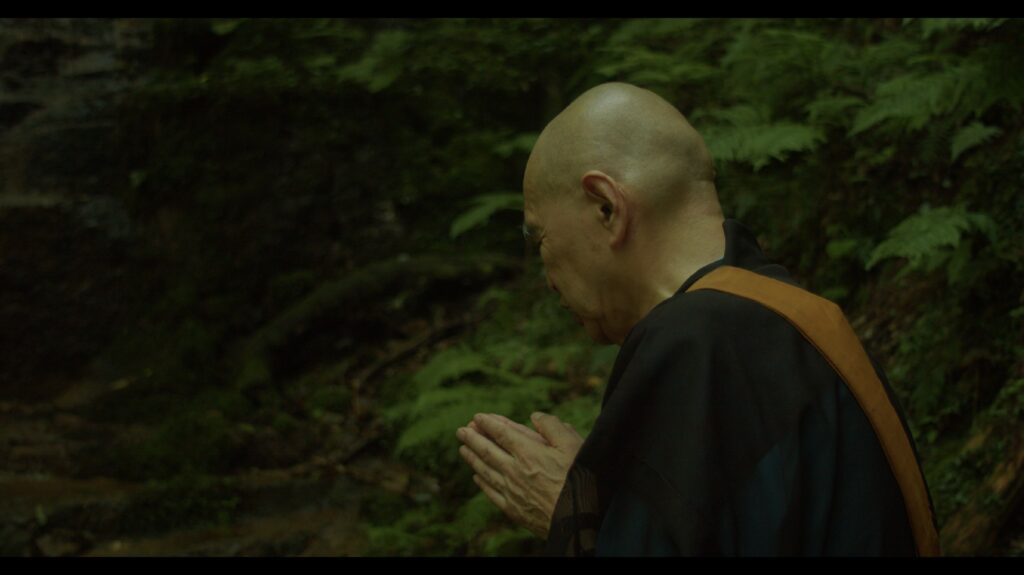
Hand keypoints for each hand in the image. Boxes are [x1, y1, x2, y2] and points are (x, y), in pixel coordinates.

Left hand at [456, 412, 584, 538]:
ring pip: (485, 470)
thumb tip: (534, 416)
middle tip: (461, 431)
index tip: (477, 417)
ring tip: (463, 449)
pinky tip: (476, 477)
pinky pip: (491, 492)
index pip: (502, 433)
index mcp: (528, 452)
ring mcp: (511, 491)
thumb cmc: (580, 479)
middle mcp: (515, 470)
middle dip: (472, 438)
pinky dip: (481, 482)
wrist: (578, 519)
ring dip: (472, 458)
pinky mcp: (513, 510)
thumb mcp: (573, 444)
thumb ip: (552, 426)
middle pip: (487, 450)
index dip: (488, 423)